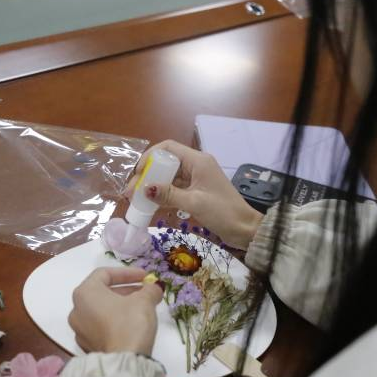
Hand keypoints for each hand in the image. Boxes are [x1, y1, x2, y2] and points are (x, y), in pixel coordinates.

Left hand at [69, 267, 163, 354]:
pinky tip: (132, 326)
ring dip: (121, 306)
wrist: (123, 362)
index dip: (128, 273)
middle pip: (102, 292)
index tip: (145, 277)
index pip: (104, 273)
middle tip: (146, 292)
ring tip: (141, 309)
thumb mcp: (144, 300)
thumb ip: (149, 289)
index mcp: (85, 293)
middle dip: (126, 290)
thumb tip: (154, 287)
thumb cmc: (130, 323)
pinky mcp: (87, 346)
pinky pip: (101, 327)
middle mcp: (76, 310)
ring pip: (101, 311)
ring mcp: (80, 330)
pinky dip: (115, 321)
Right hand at [125, 140, 263, 249]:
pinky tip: (151, 204)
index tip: (138, 173)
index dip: (150, 157)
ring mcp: (196, 178)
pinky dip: (163, 194)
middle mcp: (196, 165)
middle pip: (166, 163)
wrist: (244, 228)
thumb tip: (145, 188)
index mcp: (198, 161)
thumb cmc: (222, 212)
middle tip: (132, 191)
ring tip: (136, 199)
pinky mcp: (197, 191)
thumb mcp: (194, 203)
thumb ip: (168, 194)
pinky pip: (176, 188)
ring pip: (169, 176)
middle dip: (148, 175)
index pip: (168, 148)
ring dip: (153, 186)